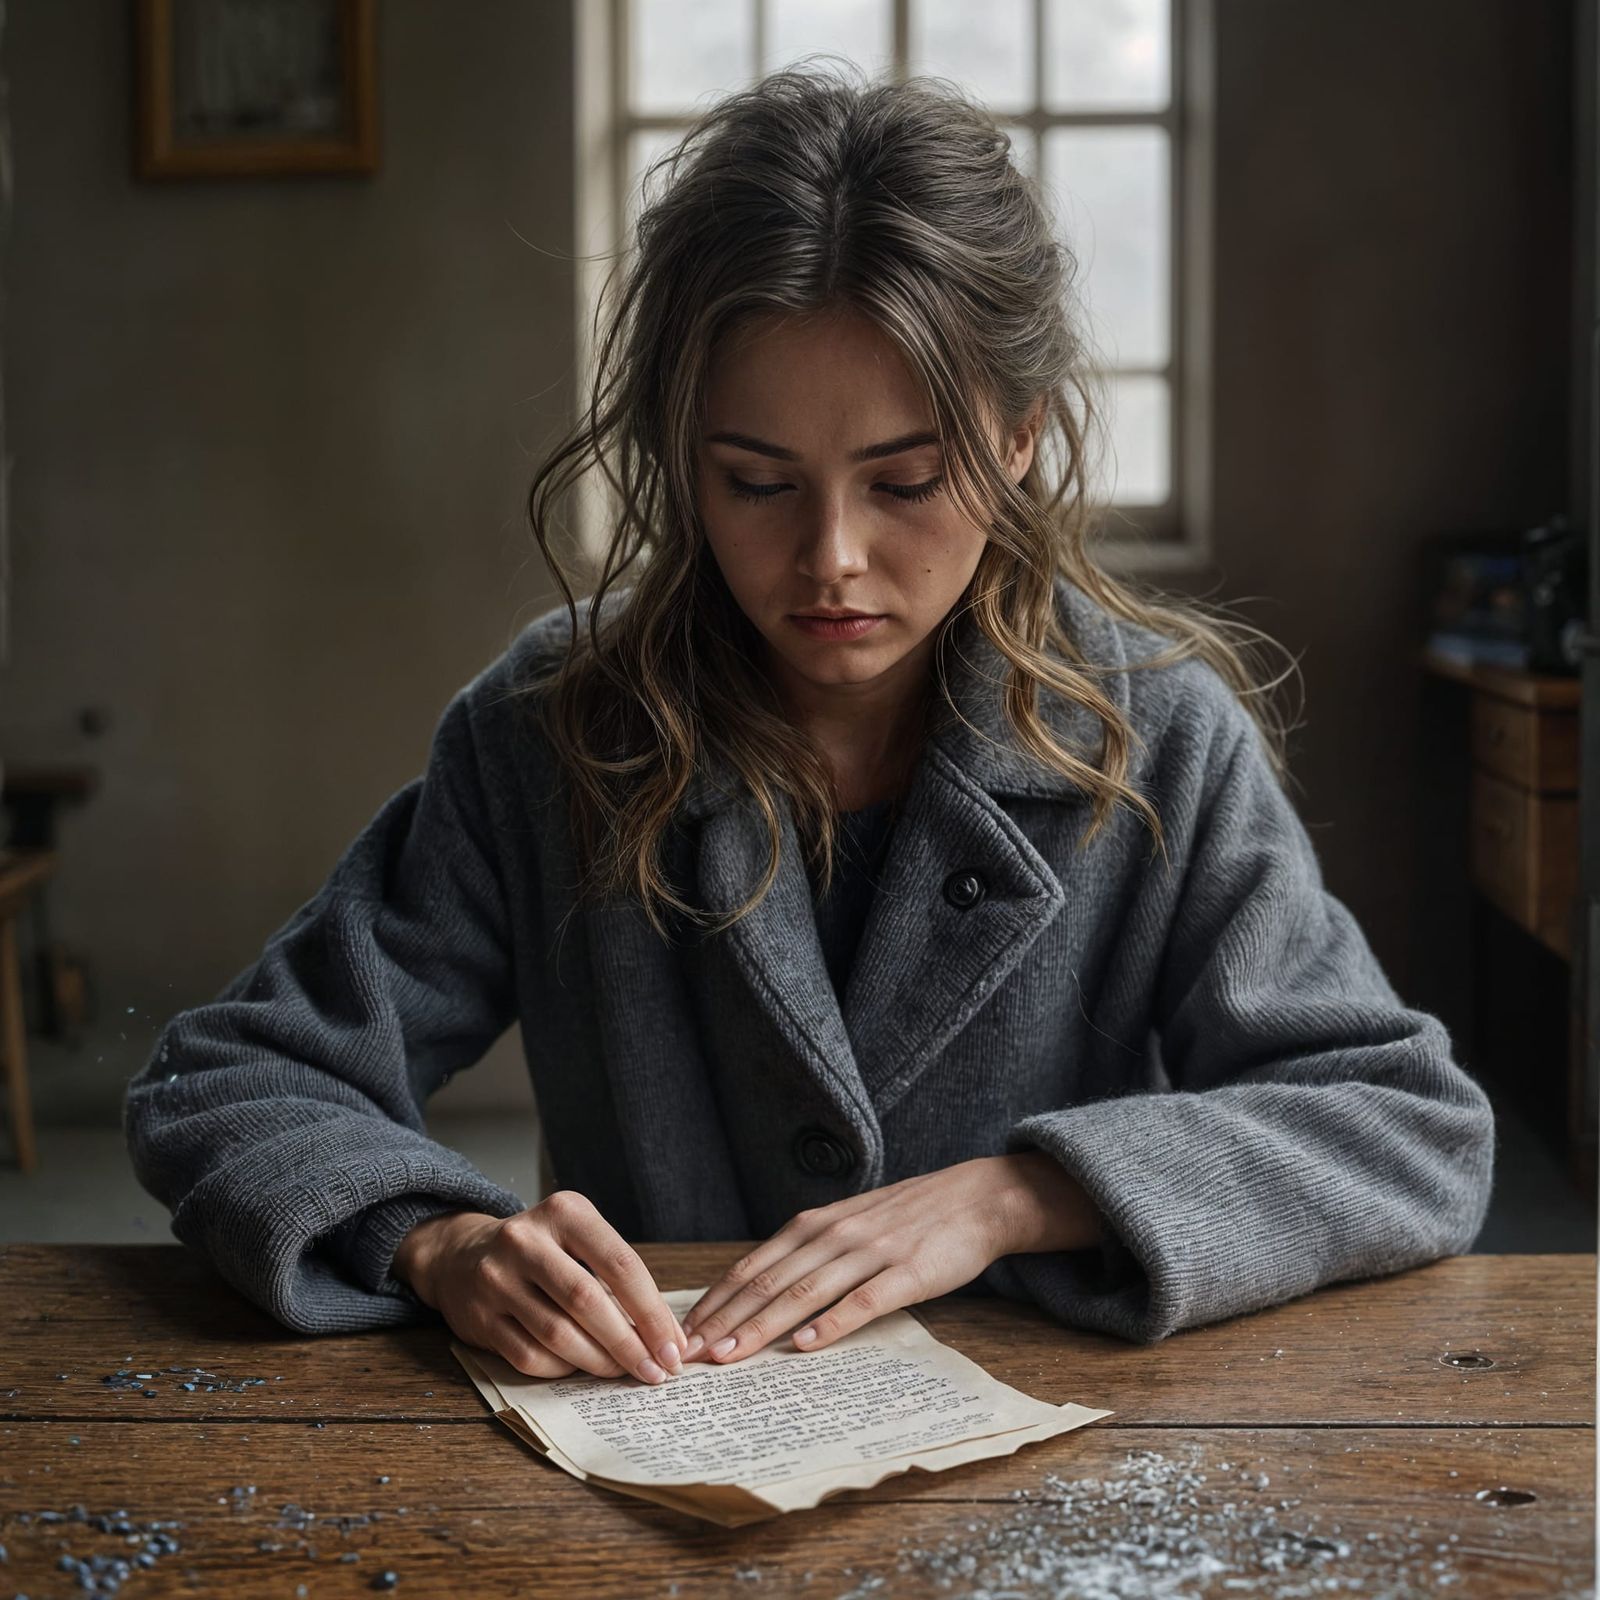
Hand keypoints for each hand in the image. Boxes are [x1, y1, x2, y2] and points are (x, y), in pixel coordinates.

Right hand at [392, 1193, 687, 1384]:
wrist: (461, 1254)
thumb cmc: (541, 1251)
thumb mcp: (577, 1238)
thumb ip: (615, 1276)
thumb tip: (663, 1334)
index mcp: (564, 1212)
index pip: (620, 1263)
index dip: (652, 1310)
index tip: (674, 1344)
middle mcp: (526, 1240)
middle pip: (589, 1301)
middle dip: (630, 1342)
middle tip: (658, 1370)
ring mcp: (496, 1278)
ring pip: (559, 1334)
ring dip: (600, 1361)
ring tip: (625, 1373)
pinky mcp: (479, 1317)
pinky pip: (529, 1356)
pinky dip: (563, 1368)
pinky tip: (582, 1368)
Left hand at [679, 1153, 1100, 1364]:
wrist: (973, 1198)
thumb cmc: (905, 1218)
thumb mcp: (847, 1225)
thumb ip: (807, 1254)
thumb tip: (758, 1294)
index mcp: (814, 1225)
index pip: (752, 1268)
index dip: (716, 1302)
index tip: (683, 1335)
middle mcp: (832, 1235)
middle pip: (767, 1283)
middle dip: (723, 1323)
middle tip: (689, 1357)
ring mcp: (868, 1252)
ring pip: (804, 1294)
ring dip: (761, 1328)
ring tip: (730, 1357)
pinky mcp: (905, 1272)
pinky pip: (862, 1301)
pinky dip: (831, 1324)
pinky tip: (807, 1345)